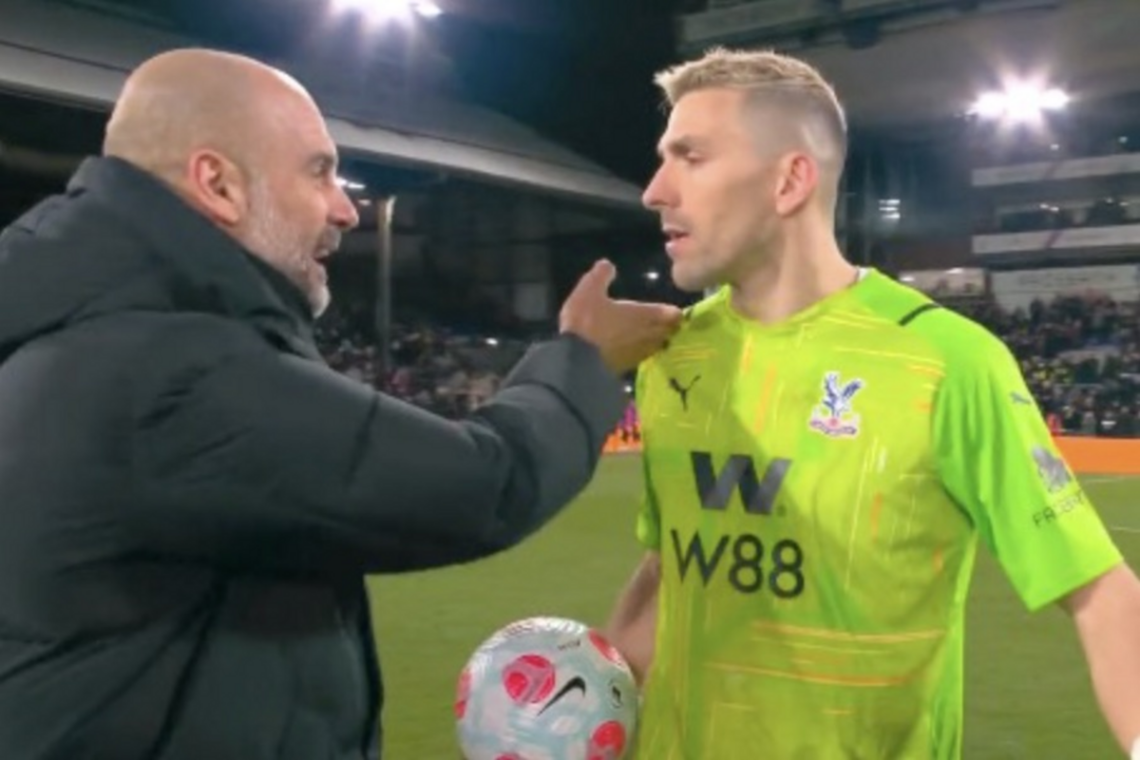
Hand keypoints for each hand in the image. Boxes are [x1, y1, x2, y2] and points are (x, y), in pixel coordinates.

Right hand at [559, 260, 681, 373]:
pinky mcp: (628, 368)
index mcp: (644, 314)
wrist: (574, 359)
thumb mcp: (588, 290)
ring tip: (649, 334)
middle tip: (663, 321)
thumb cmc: (586, 321)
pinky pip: (643, 357)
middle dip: (669, 327)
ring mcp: (639, 353)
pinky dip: (642, 351)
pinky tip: (632, 347)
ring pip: (658, 346)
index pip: (673, 314)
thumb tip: (609, 264)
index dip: (674, 312)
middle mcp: (648, 334)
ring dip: (657, 340)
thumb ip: (601, 275)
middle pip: (670, 332)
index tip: (671, 309)